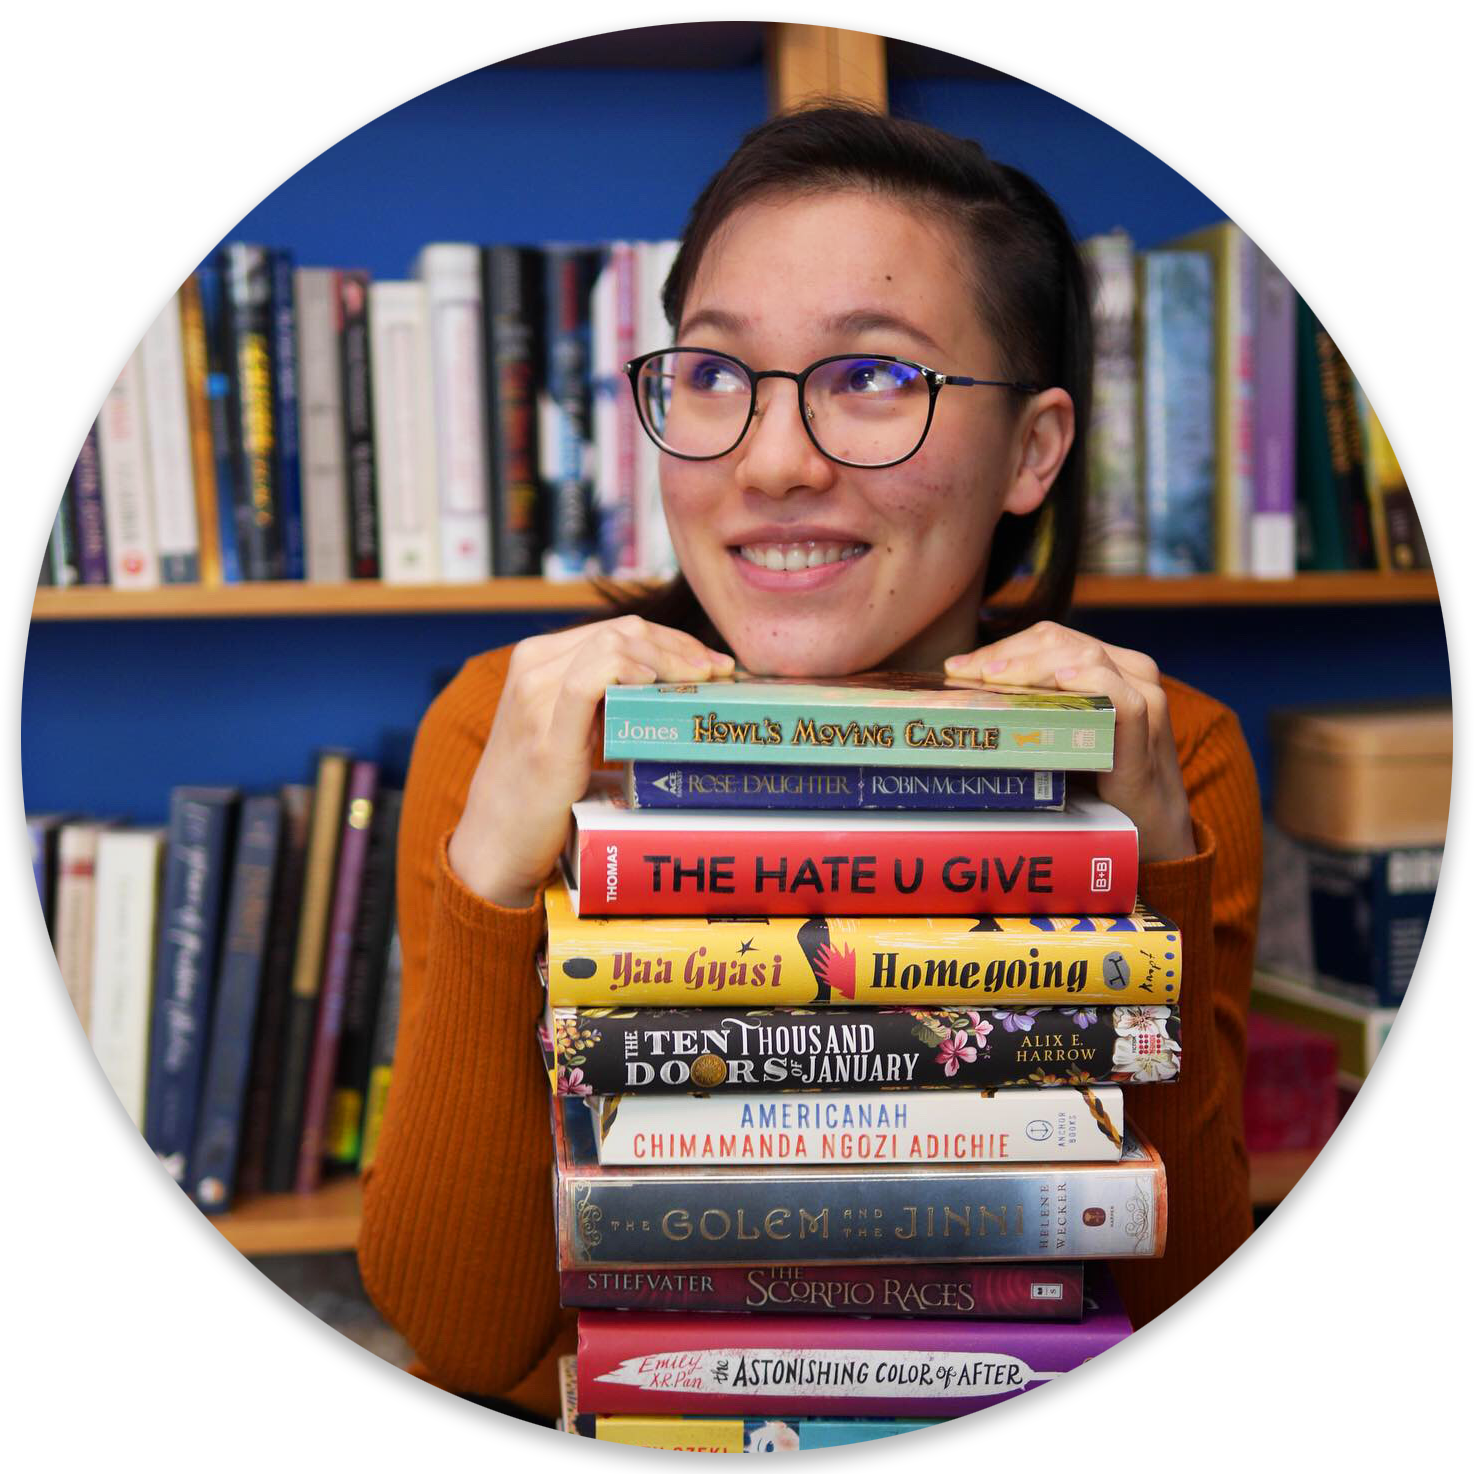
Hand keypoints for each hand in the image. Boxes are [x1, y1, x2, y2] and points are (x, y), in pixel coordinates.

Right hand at [449, 616, 734, 906]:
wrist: (496, 843)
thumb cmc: (540, 791)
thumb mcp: (571, 730)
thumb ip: (605, 702)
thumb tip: (674, 690)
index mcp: (539, 658)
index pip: (620, 628)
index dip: (675, 640)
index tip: (713, 664)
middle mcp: (533, 666)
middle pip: (624, 629)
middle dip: (682, 647)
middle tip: (721, 673)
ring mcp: (535, 696)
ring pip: (613, 643)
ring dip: (670, 659)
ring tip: (701, 682)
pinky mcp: (545, 733)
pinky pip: (588, 678)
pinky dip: (628, 671)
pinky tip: (654, 686)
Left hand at [944, 622, 1195, 863]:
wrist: (1149, 823)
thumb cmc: (1098, 776)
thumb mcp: (1060, 731)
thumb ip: (1031, 704)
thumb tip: (961, 692)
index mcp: (1109, 663)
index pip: (1049, 638)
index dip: (1001, 647)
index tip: (956, 668)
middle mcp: (1130, 670)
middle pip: (1061, 641)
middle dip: (1007, 654)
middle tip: (965, 674)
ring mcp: (1145, 696)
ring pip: (1087, 657)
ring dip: (1033, 665)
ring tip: (995, 678)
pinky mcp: (1149, 729)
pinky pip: (1123, 697)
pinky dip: (1091, 682)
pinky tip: (1061, 680)